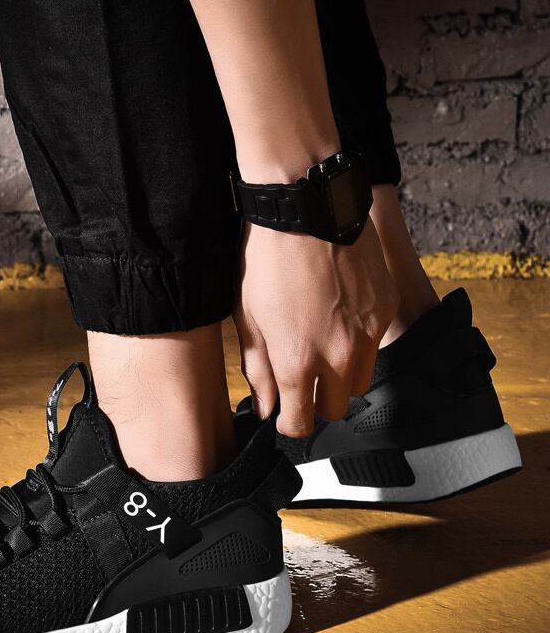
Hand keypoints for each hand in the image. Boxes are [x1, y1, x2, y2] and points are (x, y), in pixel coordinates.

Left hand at [234, 220, 398, 436]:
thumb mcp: (248, 318)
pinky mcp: (384, 310)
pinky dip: (359, 344)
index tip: (285, 414)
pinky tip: (339, 318)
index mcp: (296, 362)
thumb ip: (259, 371)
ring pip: (359, 382)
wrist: (305, 208)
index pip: (301, 424)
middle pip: (333, 409)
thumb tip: (267, 408)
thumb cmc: (266, 260)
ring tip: (321, 348)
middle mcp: (338, 356)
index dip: (290, 424)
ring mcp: (366, 334)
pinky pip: (375, 346)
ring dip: (339, 378)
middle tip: (301, 381)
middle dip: (315, 403)